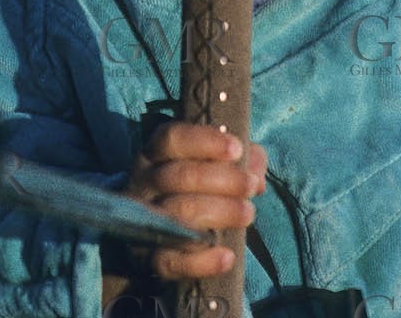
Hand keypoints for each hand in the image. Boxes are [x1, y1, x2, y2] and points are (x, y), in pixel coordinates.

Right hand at [122, 122, 267, 281]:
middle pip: (180, 175)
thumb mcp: (213, 167)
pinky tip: (227, 257)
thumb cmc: (194, 191)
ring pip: (179, 212)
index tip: (236, 149)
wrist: (160, 238)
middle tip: (250, 187)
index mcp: (156, 155)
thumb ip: (239, 162)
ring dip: (220, 211)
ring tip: (248, 214)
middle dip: (222, 179)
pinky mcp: (148, 257)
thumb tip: (257, 175)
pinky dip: (201, 261)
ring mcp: (145, 220)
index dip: (204, 141)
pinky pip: (171, 260)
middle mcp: (144, 183)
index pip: (172, 139)